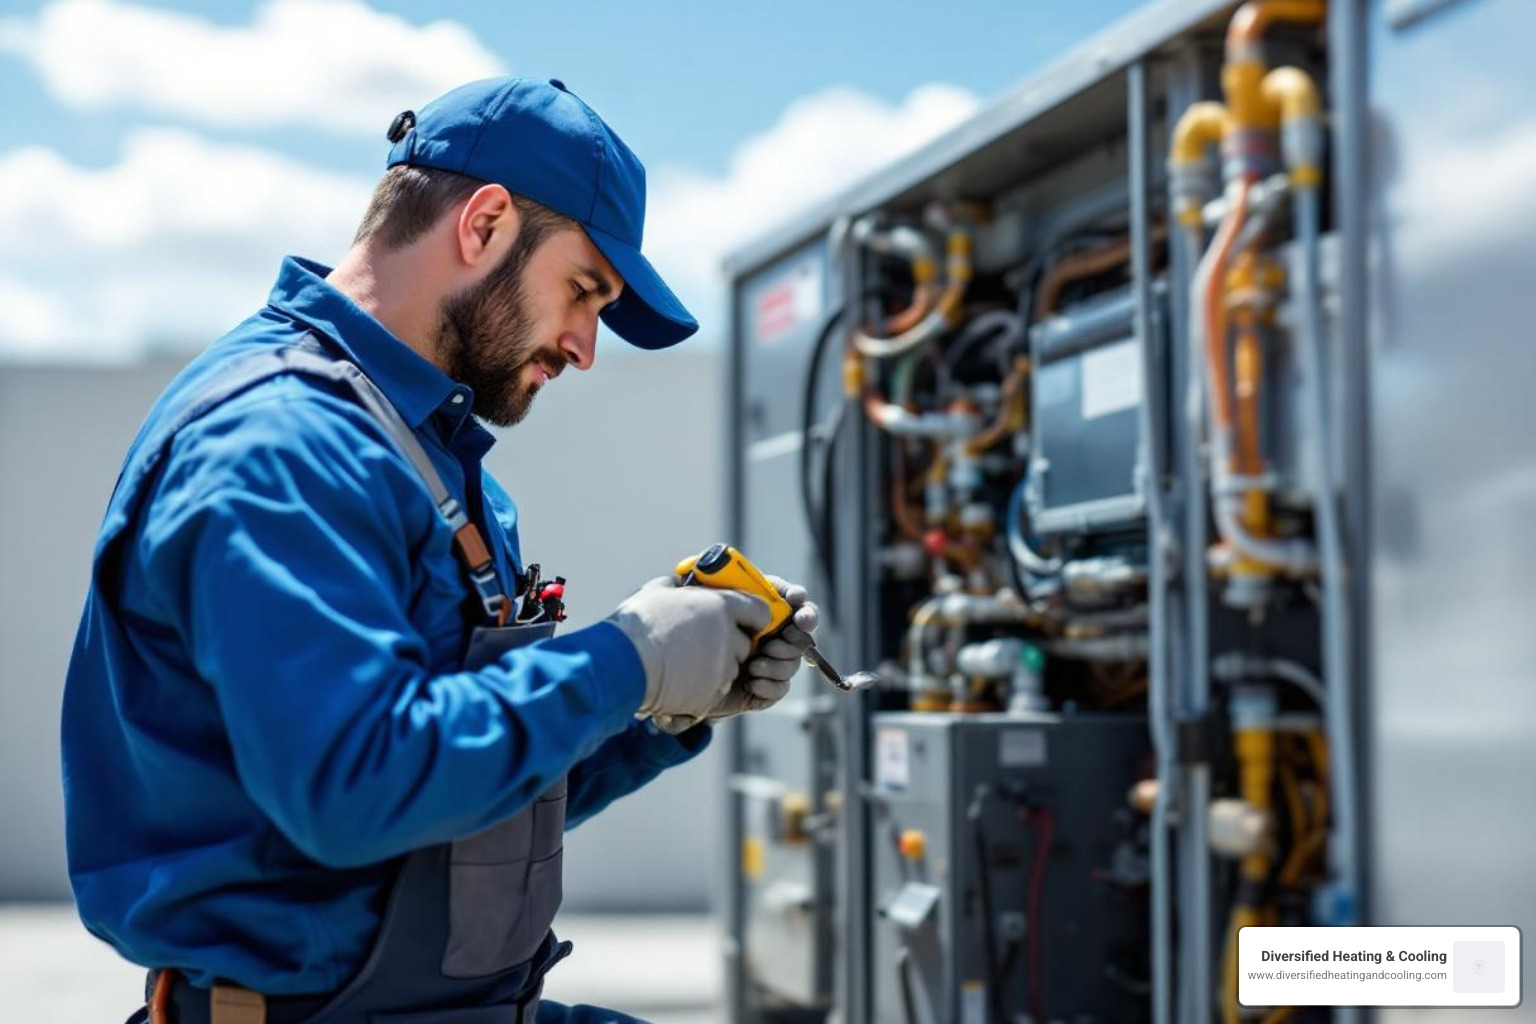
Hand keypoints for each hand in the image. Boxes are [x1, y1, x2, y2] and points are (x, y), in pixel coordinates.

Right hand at [607, 576, 771, 719]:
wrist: (623, 664)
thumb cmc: (637, 624)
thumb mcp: (656, 592)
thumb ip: (676, 587)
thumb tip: (677, 583)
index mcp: (720, 607)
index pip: (759, 612)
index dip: (752, 617)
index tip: (743, 621)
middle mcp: (728, 638)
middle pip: (744, 645)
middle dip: (729, 646)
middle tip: (702, 645)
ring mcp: (721, 669)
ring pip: (729, 670)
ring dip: (714, 670)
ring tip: (684, 666)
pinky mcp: (711, 696)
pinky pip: (714, 694)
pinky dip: (701, 691)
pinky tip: (678, 684)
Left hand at [653, 575, 818, 733]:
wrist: (678, 673)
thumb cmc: (689, 629)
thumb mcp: (695, 600)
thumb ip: (706, 578)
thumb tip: (713, 561)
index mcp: (761, 609)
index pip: (791, 598)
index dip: (798, 598)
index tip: (795, 599)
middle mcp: (770, 635)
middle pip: (801, 632)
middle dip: (798, 633)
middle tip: (783, 636)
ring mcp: (769, 662)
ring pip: (793, 662)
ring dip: (781, 662)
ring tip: (756, 664)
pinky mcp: (763, 688)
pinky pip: (781, 688)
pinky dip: (771, 685)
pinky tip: (752, 681)